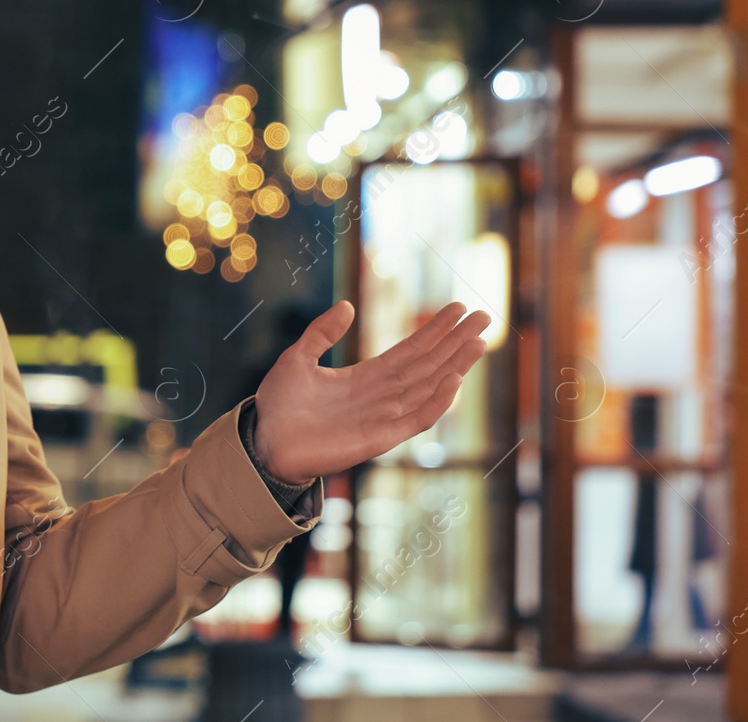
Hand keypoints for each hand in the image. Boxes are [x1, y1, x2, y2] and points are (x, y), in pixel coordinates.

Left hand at [252, 300, 490, 483]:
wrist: (263, 441)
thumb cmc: (278, 405)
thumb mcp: (298, 358)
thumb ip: (322, 333)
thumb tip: (348, 306)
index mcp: (364, 377)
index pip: (409, 350)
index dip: (434, 330)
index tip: (457, 308)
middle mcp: (380, 397)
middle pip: (427, 365)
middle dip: (455, 342)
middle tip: (484, 317)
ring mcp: (383, 418)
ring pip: (429, 387)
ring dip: (455, 364)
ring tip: (479, 341)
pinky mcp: (380, 439)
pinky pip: (416, 419)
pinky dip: (437, 401)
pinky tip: (454, 379)